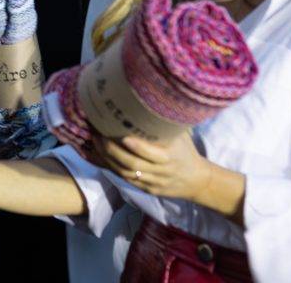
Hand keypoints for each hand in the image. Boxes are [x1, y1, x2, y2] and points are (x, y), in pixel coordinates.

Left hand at [94, 132, 212, 200]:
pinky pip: (125, 179)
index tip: (121, 135)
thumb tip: (151, 100)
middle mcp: (161, 171)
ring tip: (94, 142)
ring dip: (107, 158)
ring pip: (125, 173)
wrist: (197, 180)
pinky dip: (110, 168)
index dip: (136, 146)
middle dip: (112, 150)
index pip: (151, 153)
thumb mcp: (182, 137)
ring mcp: (153, 182)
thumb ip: (166, 125)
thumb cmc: (186, 151)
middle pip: (132, 164)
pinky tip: (99, 156)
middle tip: (97, 134)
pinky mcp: (146, 189)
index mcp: (171, 157)